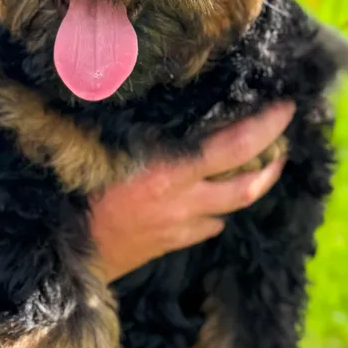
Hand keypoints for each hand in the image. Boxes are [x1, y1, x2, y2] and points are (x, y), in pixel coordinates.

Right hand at [90, 102, 294, 281]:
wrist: (61, 253)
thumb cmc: (74, 188)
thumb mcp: (105, 144)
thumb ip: (137, 123)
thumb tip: (152, 94)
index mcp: (171, 170)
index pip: (236, 146)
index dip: (267, 126)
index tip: (286, 108)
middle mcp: (184, 201)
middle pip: (247, 186)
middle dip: (273, 165)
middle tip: (282, 146)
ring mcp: (180, 226)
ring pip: (231, 209)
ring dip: (248, 187)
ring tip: (253, 169)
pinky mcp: (169, 245)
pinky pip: (205, 227)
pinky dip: (215, 211)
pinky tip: (208, 202)